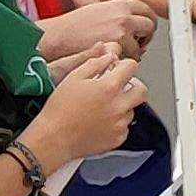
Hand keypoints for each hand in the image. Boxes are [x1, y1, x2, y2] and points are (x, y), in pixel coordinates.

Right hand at [23, 42, 146, 166]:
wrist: (53, 139)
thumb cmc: (59, 109)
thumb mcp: (73, 77)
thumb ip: (95, 63)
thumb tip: (108, 57)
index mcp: (109, 87)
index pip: (132, 67)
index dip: (124, 65)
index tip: (118, 69)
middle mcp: (119, 106)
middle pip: (142, 91)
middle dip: (133, 85)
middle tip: (120, 87)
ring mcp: (120, 124)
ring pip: (132, 109)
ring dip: (123, 105)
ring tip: (103, 107)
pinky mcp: (117, 139)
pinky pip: (124, 127)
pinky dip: (117, 123)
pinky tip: (100, 121)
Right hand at [38, 0, 158, 63]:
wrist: (60, 35)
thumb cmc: (74, 26)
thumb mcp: (99, 10)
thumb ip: (118, 13)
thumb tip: (134, 23)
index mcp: (120, 2)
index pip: (147, 9)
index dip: (146, 21)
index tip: (144, 29)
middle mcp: (123, 14)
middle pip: (150, 24)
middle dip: (146, 36)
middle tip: (138, 43)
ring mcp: (122, 29)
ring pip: (143, 43)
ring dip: (136, 50)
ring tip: (123, 53)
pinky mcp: (118, 44)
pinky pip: (132, 56)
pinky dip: (125, 60)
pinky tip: (115, 59)